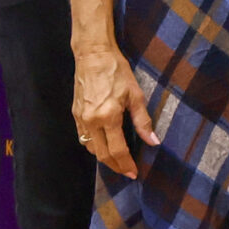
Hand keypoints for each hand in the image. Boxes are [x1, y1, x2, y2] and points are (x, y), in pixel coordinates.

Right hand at [73, 44, 157, 177]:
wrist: (93, 55)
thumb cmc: (117, 72)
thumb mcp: (135, 95)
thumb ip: (143, 121)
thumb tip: (153, 141)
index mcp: (108, 117)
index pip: (117, 150)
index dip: (126, 164)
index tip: (133, 173)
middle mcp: (91, 121)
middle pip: (102, 154)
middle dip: (115, 166)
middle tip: (126, 171)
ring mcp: (80, 118)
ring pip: (91, 148)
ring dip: (103, 158)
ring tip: (117, 161)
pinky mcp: (75, 114)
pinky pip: (83, 137)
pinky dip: (93, 146)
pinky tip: (102, 146)